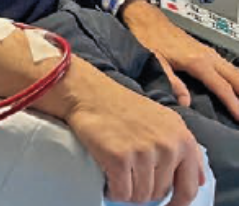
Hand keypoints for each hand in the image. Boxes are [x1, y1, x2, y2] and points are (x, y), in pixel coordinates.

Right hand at [63, 62, 205, 205]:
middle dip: (144, 191)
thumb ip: (184, 149)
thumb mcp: (166, 121)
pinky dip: (113, 191)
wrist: (90, 94)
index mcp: (183, 140)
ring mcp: (144, 153)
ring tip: (118, 176)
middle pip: (160, 193)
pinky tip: (108, 181)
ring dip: (127, 192)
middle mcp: (168, 147)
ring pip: (141, 196)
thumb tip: (199, 180)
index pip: (189, 187)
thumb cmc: (125, 107)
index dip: (178, 203)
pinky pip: (121, 193)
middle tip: (130, 178)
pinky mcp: (119, 158)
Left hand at [121, 0, 238, 119]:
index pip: (222, 87)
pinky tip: (236, 89)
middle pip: (236, 78)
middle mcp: (209, 56)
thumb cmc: (149, 39)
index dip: (234, 104)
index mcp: (198, 61)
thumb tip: (185, 102)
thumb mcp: (155, 61)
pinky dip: (236, 80)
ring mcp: (210, 53)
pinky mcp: (207, 53)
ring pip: (235, 72)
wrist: (148, 20)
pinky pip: (229, 68)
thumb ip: (170, 81)